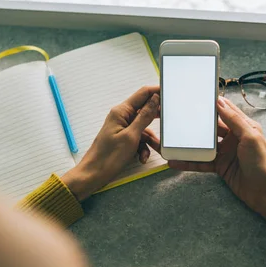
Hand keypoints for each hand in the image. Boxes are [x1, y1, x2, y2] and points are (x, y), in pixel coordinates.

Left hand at [61, 86, 160, 200]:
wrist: (94, 175)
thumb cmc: (109, 156)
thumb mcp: (131, 136)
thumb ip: (144, 116)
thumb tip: (155, 98)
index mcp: (121, 111)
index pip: (143, 94)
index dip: (157, 91)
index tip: (171, 94)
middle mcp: (122, 117)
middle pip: (145, 111)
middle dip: (156, 119)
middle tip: (169, 123)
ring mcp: (123, 128)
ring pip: (144, 129)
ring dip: (150, 140)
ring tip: (155, 150)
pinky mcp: (123, 139)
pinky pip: (138, 139)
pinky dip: (142, 148)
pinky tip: (141, 158)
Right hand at [169, 97, 265, 215]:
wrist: (263, 192)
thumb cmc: (262, 164)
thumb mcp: (250, 138)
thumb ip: (235, 120)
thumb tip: (220, 103)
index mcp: (244, 127)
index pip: (227, 111)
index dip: (214, 104)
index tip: (198, 97)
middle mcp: (234, 138)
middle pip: (212, 128)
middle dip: (197, 123)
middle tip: (180, 115)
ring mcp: (225, 153)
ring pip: (204, 145)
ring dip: (190, 143)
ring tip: (173, 139)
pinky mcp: (219, 166)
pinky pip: (201, 162)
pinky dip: (188, 162)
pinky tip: (175, 162)